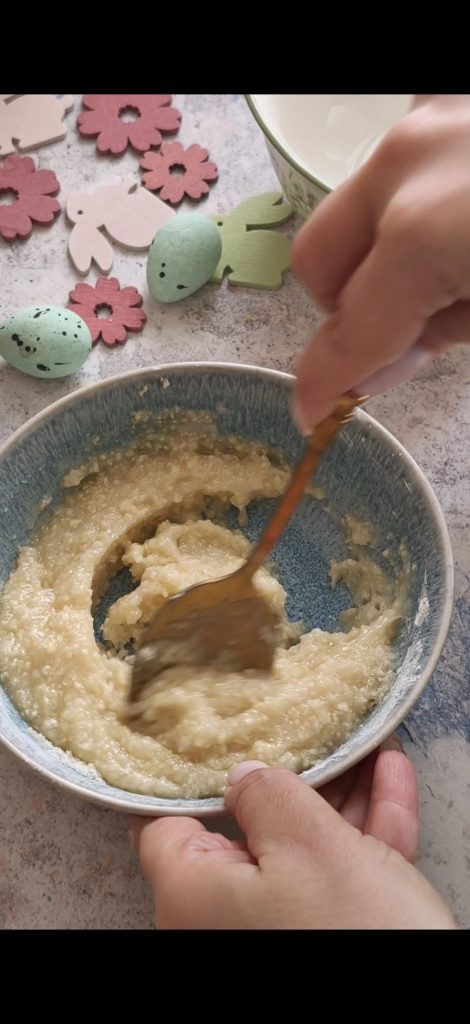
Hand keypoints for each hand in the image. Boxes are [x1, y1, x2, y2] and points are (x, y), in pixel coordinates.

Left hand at [130, 745, 455, 928]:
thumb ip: (267, 796)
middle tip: (310, 732)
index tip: (216, 733)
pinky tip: (389, 781)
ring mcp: (275, 928)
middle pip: (247, 829)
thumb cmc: (353, 933)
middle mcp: (223, 916)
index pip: (167, 821)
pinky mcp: (328, 932)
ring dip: (340, 796)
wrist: (422, 1014)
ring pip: (301, 849)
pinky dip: (366, 830)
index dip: (192, 772)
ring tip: (361, 746)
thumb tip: (243, 775)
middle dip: (292, 778)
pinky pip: (339, 875)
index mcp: (193, 893)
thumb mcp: (309, 845)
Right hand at [292, 95, 469, 429]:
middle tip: (405, 328)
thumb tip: (374, 366)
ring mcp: (426, 116)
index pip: (351, 332)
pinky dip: (413, 200)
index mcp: (423, 232)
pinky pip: (399, 166)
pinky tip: (461, 214)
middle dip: (348, 306)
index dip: (326, 383)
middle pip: (319, 259)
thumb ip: (437, 337)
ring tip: (455, 261)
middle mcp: (406, 161)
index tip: (312, 411)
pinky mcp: (446, 99)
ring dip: (382, 251)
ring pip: (357, 209)